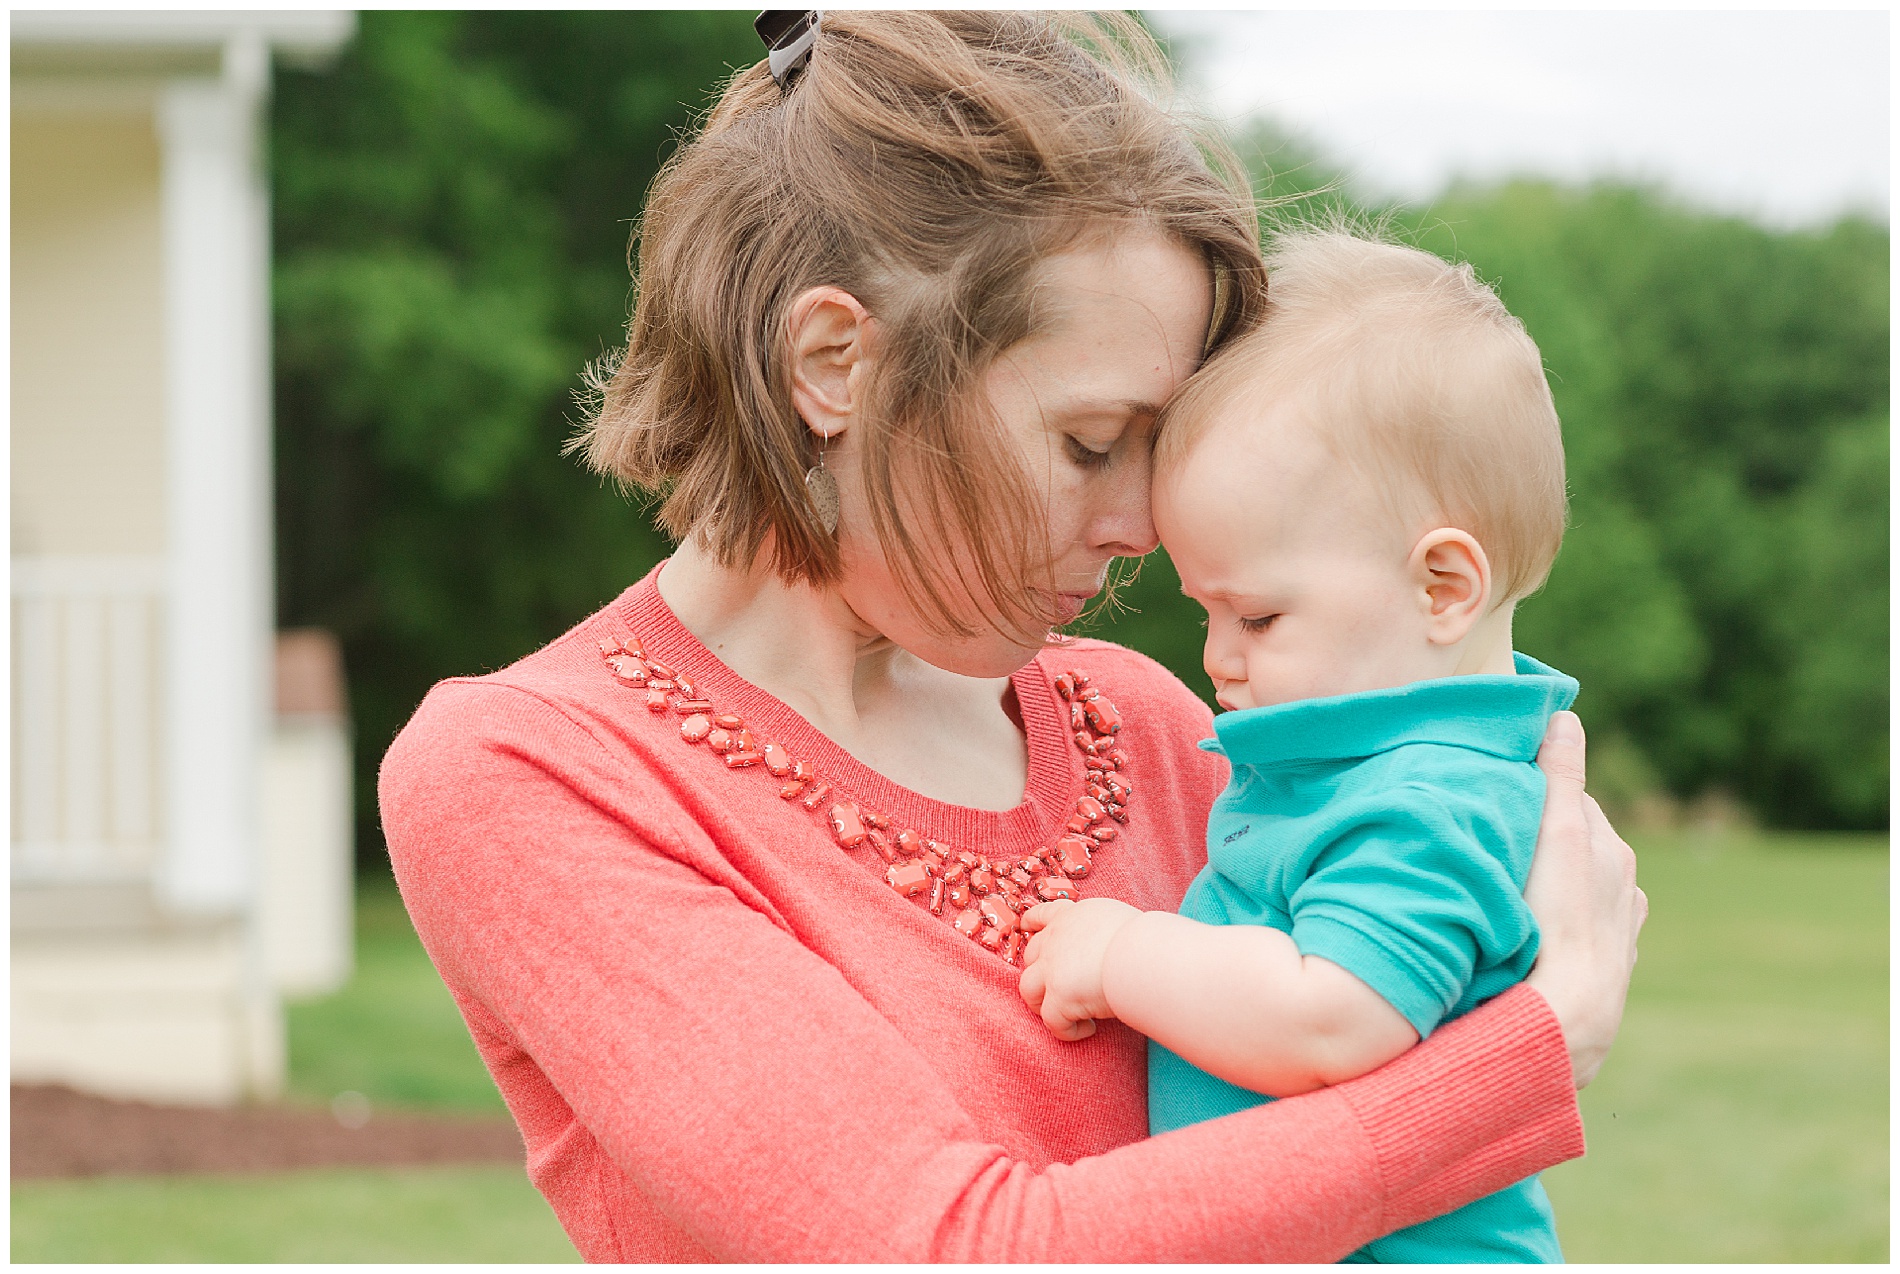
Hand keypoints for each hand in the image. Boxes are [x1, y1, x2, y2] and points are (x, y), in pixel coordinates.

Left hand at [1018, 897, 1142, 1040]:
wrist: (1144, 953)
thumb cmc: (1145, 938)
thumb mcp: (1118, 920)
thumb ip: (1102, 931)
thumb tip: (1109, 950)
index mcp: (1073, 916)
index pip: (1044, 914)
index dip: (1032, 922)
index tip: (1026, 926)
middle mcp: (1056, 938)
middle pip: (1031, 956)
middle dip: (1041, 974)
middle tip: (1061, 990)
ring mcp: (1053, 967)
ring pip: (1028, 989)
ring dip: (1042, 1004)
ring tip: (1065, 1016)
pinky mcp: (1059, 996)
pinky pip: (1052, 1021)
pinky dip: (1067, 1030)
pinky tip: (1088, 1029)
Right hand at [1524, 710, 1647, 1088]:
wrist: (1569, 1018)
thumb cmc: (1557, 921)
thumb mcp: (1558, 837)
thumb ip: (1561, 778)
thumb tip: (1565, 716)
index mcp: (1611, 854)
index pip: (1573, 807)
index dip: (1543, 795)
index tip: (1517, 782)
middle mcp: (1624, 891)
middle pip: (1581, 848)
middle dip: (1551, 837)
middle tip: (1505, 834)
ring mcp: (1618, 936)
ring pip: (1583, 891)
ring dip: (1558, 882)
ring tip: (1517, 885)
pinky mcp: (1607, 973)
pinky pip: (1585, 932)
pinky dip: (1566, 923)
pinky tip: (1537, 932)